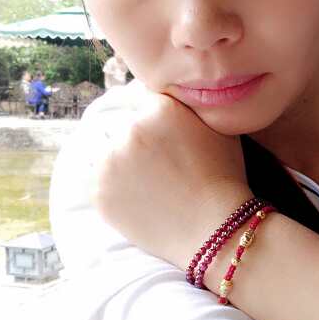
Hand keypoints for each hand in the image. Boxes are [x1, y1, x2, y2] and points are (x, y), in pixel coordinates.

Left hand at [93, 81, 252, 268]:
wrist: (215, 230)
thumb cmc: (223, 178)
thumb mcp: (216, 127)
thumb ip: (187, 103)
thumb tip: (169, 89)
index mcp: (158, 108)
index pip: (137, 97)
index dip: (146, 114)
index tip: (153, 131)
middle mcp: (129, 129)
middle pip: (117, 119)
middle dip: (129, 132)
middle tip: (149, 156)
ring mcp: (109, 162)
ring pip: (102, 147)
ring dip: (114, 155)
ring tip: (141, 175)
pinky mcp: (98, 191)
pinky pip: (95, 178)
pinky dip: (109, 183)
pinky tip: (134, 193)